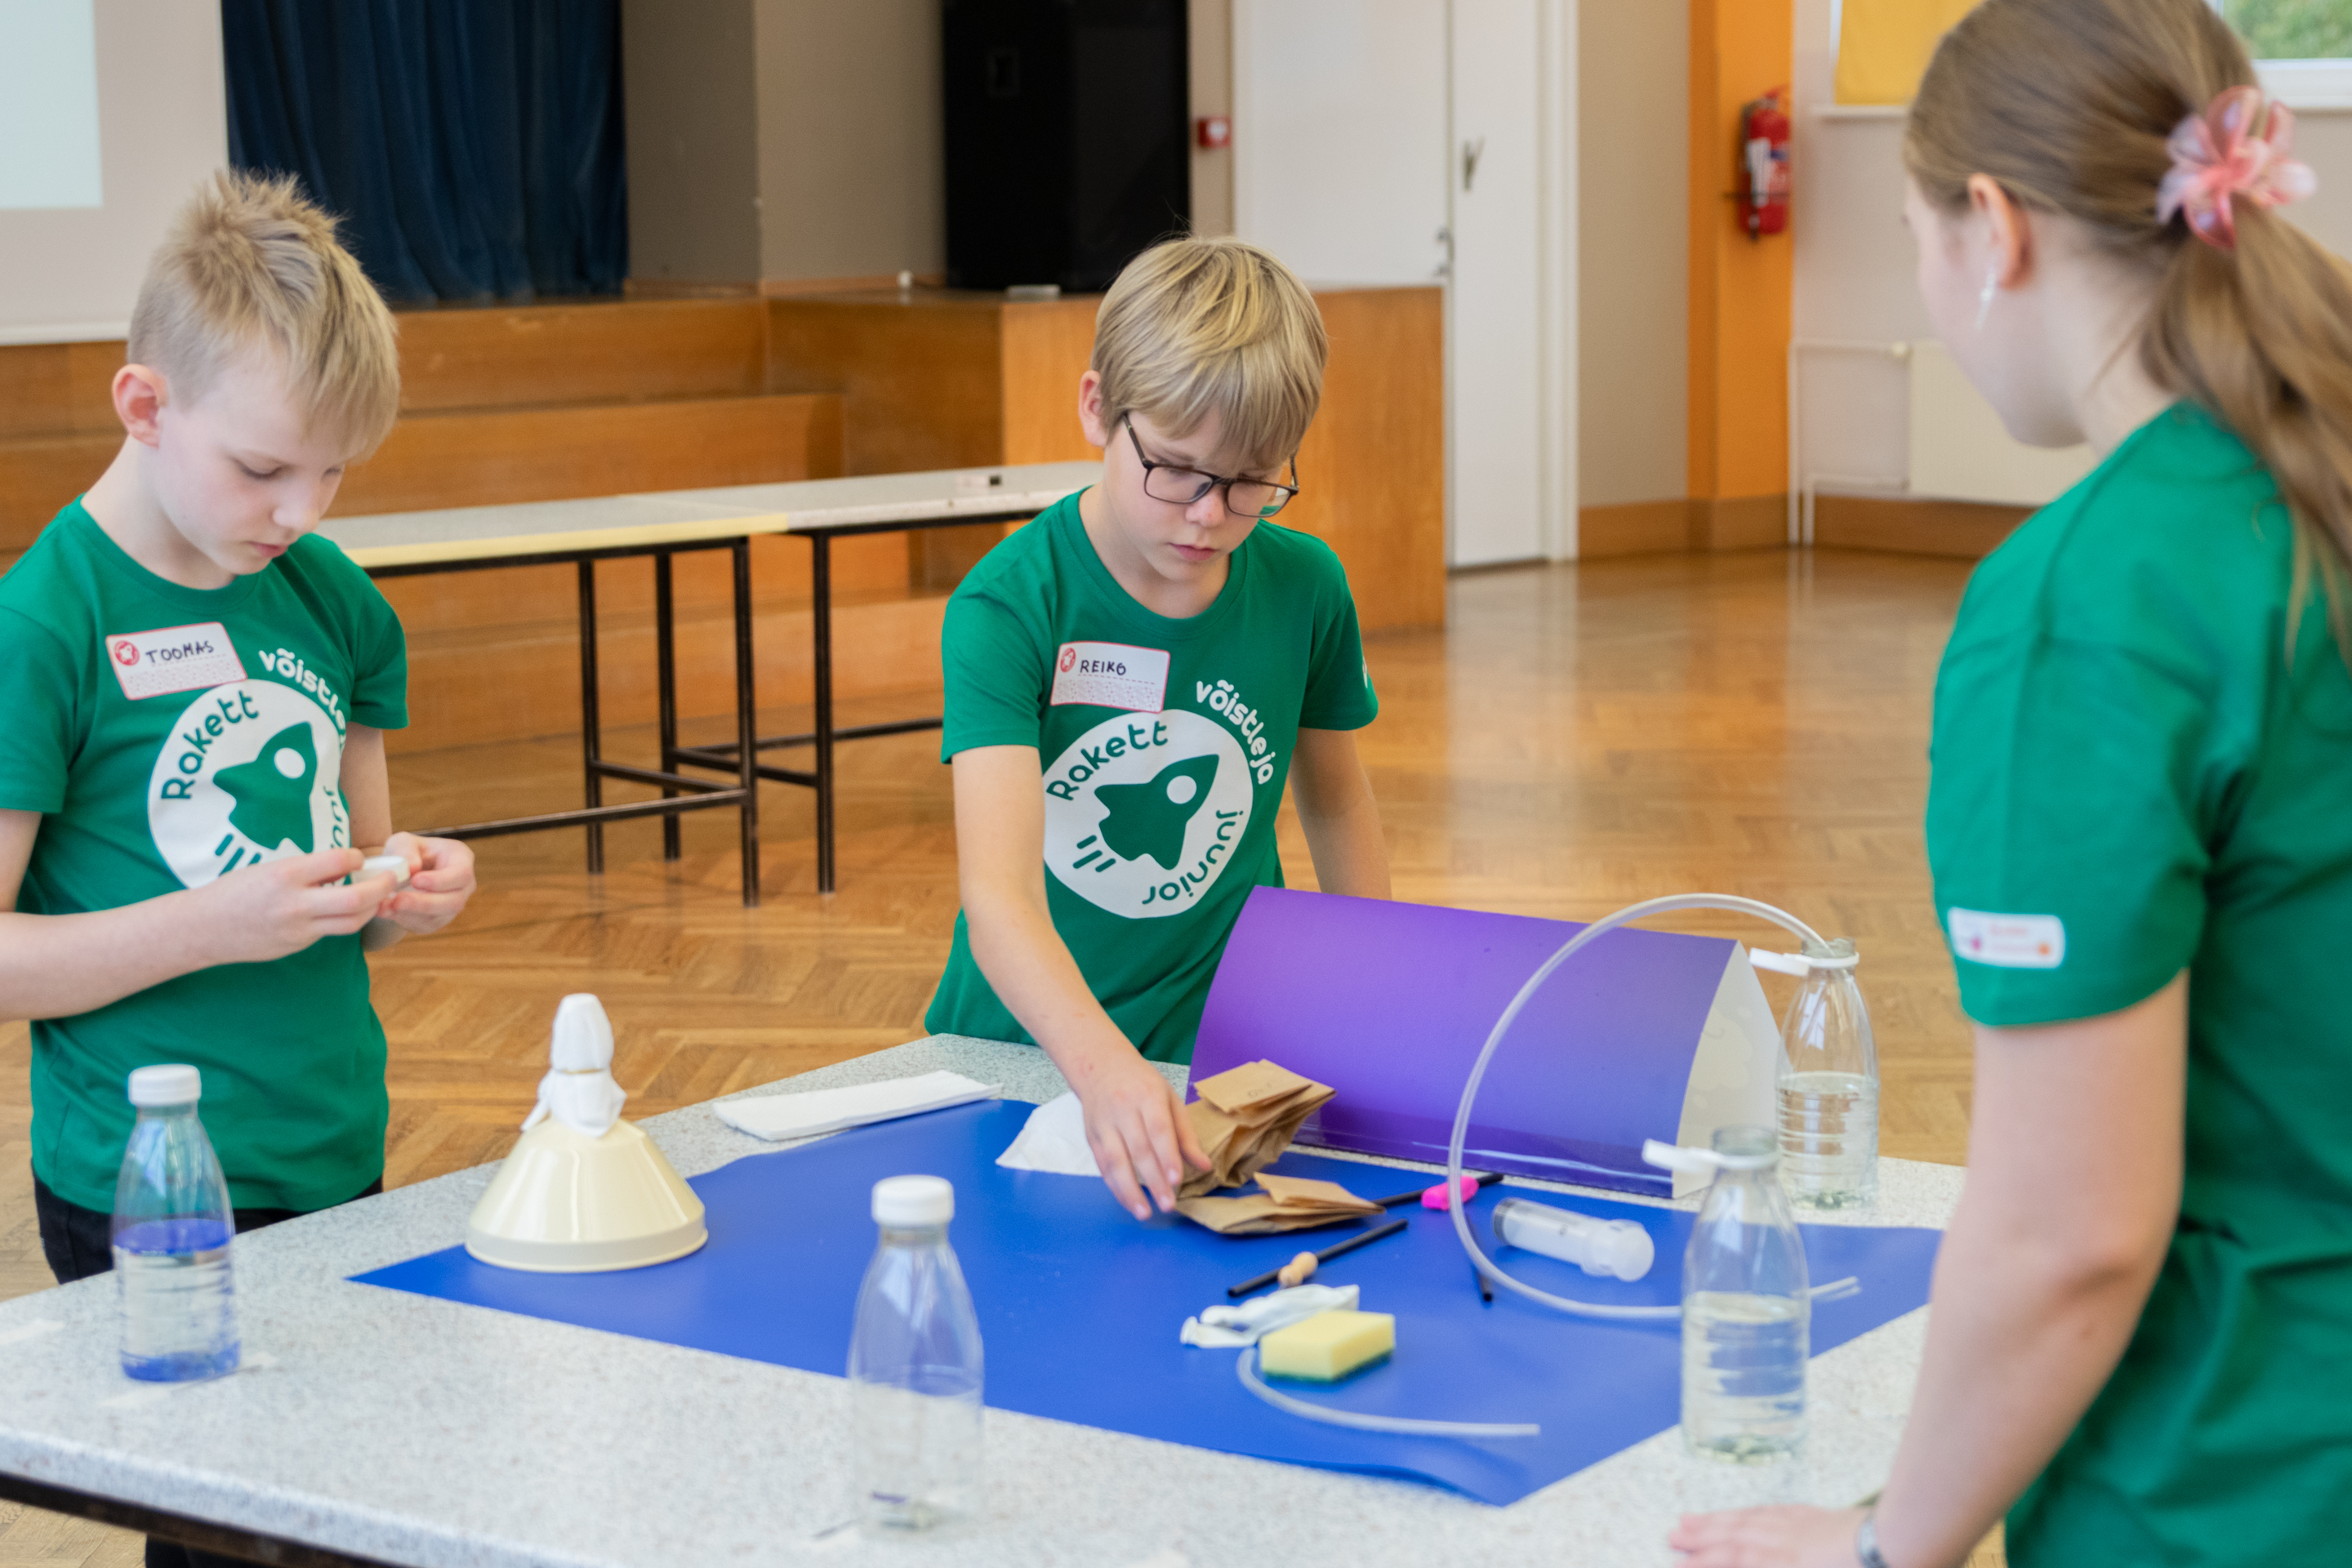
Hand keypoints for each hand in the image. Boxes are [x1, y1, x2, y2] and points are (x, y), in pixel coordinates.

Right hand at [194, 847, 387, 963]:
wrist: (203, 928)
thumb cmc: (234, 891)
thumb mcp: (268, 869)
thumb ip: (306, 870)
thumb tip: (345, 864)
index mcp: (286, 875)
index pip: (340, 860)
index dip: (357, 857)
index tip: (359, 857)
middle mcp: (295, 903)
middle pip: (356, 898)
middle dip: (382, 887)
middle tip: (393, 878)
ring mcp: (297, 929)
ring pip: (351, 922)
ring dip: (371, 908)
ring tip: (378, 896)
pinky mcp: (297, 945)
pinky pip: (331, 932)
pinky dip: (345, 920)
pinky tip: (347, 911)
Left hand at [374, 832, 475, 935]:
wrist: (402, 870)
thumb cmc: (407, 852)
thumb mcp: (402, 841)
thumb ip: (405, 849)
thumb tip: (412, 867)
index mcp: (461, 859)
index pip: (461, 874)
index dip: (441, 881)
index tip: (415, 880)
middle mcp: (463, 885)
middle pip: (454, 902)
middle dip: (424, 903)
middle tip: (398, 900)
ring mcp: (452, 905)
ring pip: (439, 917)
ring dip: (411, 914)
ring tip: (386, 906)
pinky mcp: (438, 919)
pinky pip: (426, 926)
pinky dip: (405, 920)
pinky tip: (388, 911)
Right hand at [1070, 1048, 1210, 1220]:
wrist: (1099, 1067)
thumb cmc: (1141, 1084)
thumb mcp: (1170, 1098)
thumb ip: (1186, 1133)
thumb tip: (1204, 1166)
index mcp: (1147, 1096)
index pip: (1158, 1129)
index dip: (1167, 1156)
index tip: (1177, 1181)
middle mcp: (1123, 1109)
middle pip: (1138, 1149)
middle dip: (1153, 1180)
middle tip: (1168, 1205)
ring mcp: (1104, 1124)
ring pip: (1115, 1161)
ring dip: (1129, 1191)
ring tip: (1144, 1213)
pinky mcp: (1091, 1136)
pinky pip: (1102, 1165)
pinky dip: (1115, 1187)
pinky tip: (1128, 1202)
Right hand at [1669, 1506, 1867, 1567]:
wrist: (1902, 1545)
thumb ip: (1769, 1562)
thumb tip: (1744, 1558)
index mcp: (1787, 1564)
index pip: (1735, 1560)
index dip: (1704, 1563)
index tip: (1677, 1564)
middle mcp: (1785, 1542)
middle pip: (1735, 1536)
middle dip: (1701, 1538)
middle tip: (1671, 1536)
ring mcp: (1801, 1526)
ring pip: (1749, 1520)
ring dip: (1717, 1521)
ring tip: (1690, 1519)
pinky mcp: (1818, 1517)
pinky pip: (1773, 1511)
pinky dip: (1751, 1512)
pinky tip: (1743, 1514)